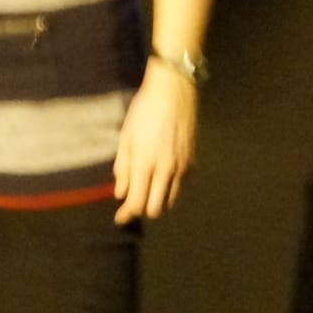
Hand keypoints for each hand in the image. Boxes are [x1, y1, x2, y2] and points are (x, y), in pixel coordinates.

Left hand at [113, 63, 197, 222]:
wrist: (174, 93)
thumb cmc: (143, 112)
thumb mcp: (125, 138)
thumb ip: (122, 168)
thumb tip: (120, 193)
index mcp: (144, 165)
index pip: (136, 203)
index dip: (126, 214)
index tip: (119, 219)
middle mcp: (165, 171)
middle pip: (155, 208)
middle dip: (142, 210)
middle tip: (132, 204)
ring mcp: (182, 167)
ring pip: (170, 200)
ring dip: (157, 201)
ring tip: (146, 192)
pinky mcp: (193, 162)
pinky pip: (180, 185)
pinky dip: (169, 189)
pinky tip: (161, 178)